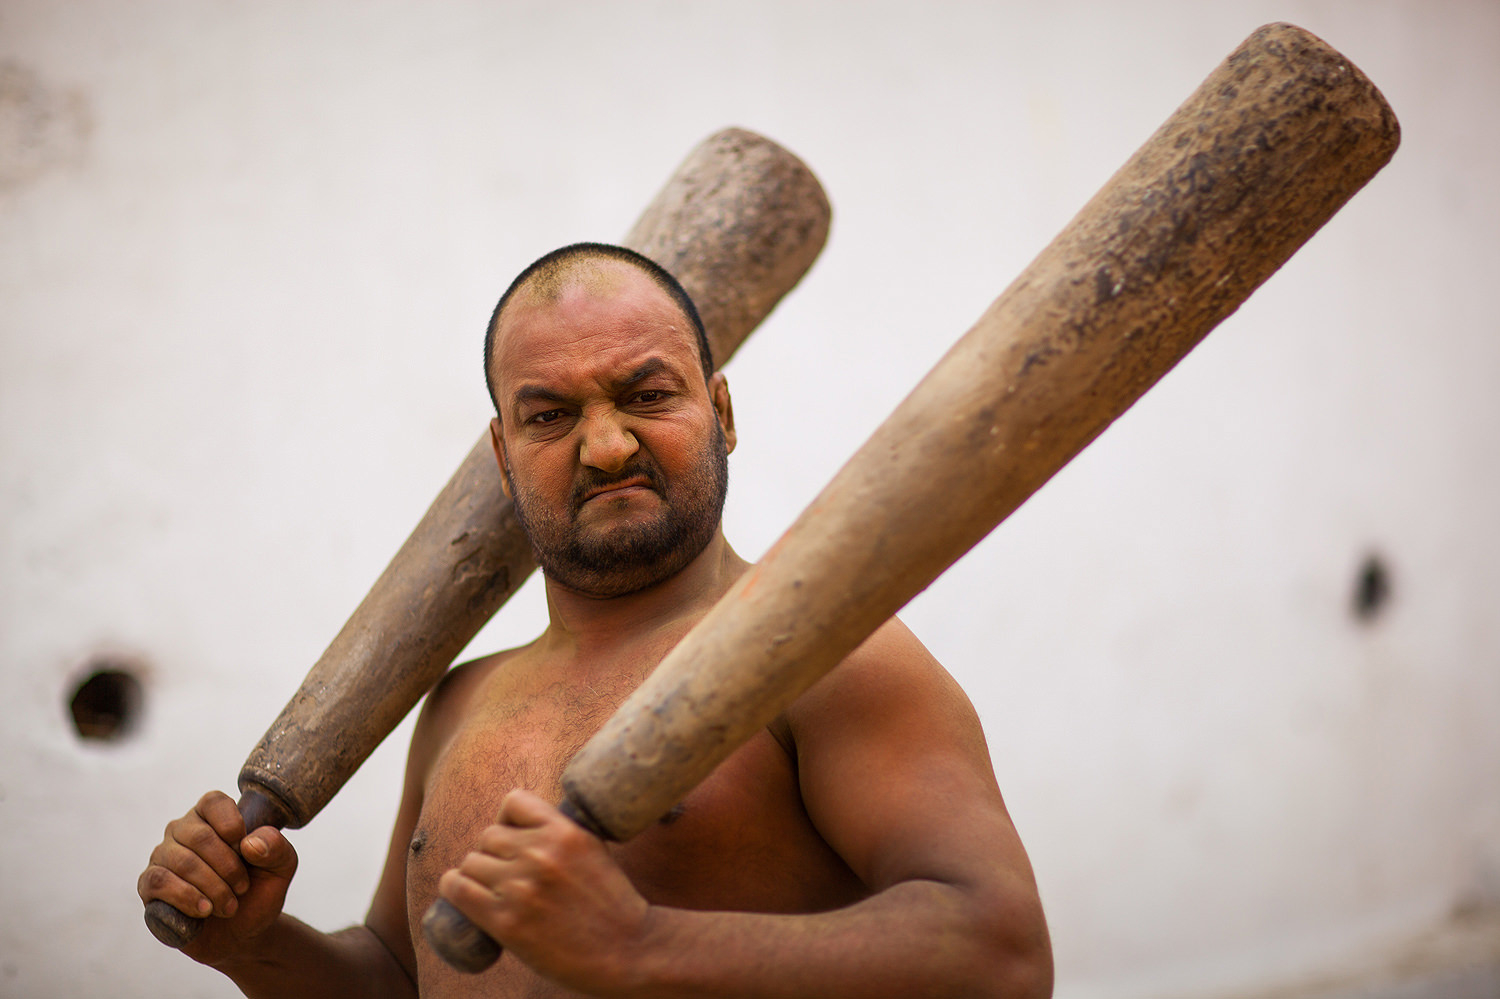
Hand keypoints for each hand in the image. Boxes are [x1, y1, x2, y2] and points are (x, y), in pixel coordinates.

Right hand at [137, 791, 297, 966]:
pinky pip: (159, 882)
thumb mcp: (282, 867)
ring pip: (181, 861)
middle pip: (199, 836)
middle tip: (242, 888)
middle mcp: (184, 830)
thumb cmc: (259, 891)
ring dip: (212, 887)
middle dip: (228, 867)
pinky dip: (186, 898)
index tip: (245, 850)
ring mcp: (163, 856)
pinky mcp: (149, 885)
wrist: (242, 933)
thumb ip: (276, 847)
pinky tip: (204, 911)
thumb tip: (249, 842)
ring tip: (229, 906)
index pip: (214, 803)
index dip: (231, 824)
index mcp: (214, 816)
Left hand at [437, 789, 650, 991]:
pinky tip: (460, 893)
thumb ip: (562, 835)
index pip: (514, 802)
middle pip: (488, 836)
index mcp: (565, 832)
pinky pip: (459, 889)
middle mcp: (541, 853)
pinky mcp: (506, 921)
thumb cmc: (612, 904)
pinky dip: (454, 889)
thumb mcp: (594, 851)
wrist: (629, 949)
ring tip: (490, 892)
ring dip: (475, 875)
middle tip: (506, 878)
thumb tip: (523, 826)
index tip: (513, 838)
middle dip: (493, 854)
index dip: (508, 820)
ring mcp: (521, 887)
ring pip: (471, 862)